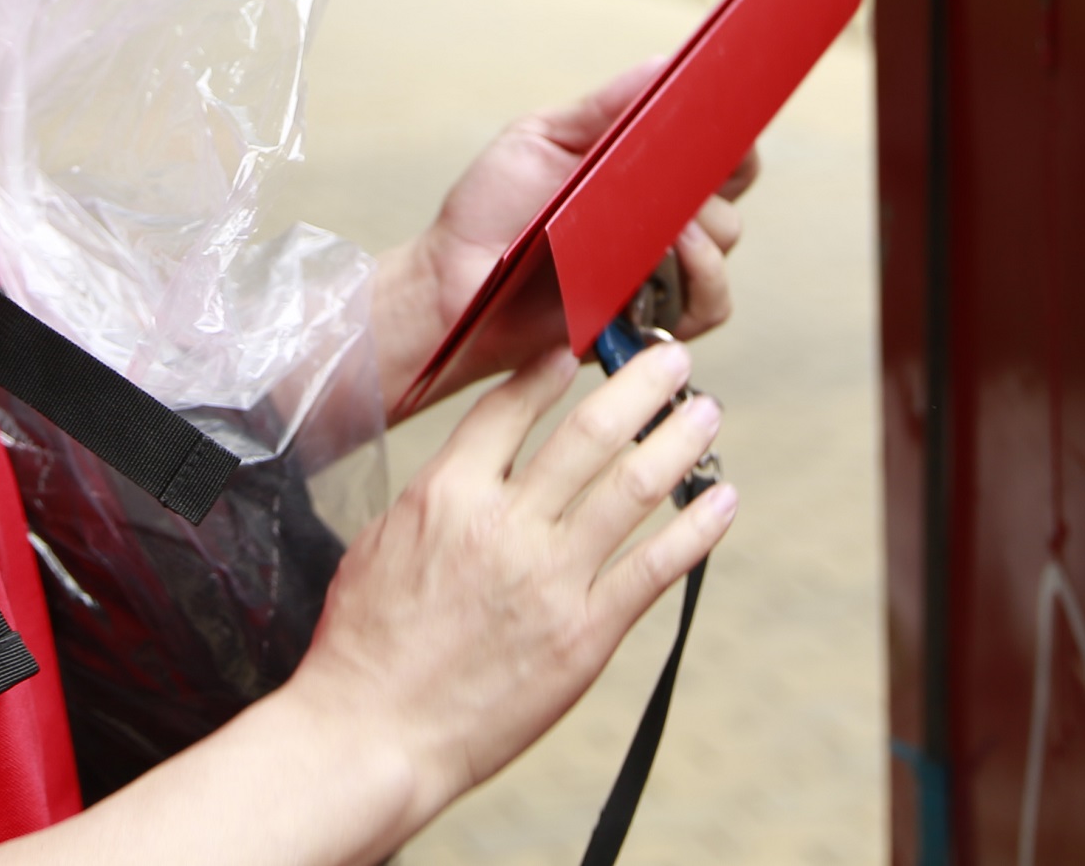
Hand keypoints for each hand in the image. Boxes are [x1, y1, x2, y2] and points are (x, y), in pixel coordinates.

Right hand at [279, 348, 739, 835]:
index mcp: (448, 494)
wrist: (373, 734)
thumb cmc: (364, 645)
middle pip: (590, 432)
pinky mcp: (585, 635)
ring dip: (678, 441)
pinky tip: (720, 501)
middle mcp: (506, 526)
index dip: (552, 369)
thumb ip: (438, 494)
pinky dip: (695, 528)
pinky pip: (655, 569)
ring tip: (704, 413)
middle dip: (640, 385)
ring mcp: (551, 580)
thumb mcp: (380, 541)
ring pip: (633, 488)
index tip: (579, 350)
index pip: (512, 407)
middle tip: (672, 357)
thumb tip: (475, 464)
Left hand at [376, 65, 761, 415]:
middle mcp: (661, 223)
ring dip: (706, 223)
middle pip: (728, 190)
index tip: (725, 115)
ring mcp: (661, 272)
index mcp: (642, 177)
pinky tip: (668, 256)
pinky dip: (703, 277)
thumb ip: (604, 108)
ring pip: (724, 241)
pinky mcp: (651, 321)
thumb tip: (669, 63)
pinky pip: (709, 305)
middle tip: (686, 163)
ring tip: (669, 217)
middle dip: (716, 173)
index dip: (731, 134)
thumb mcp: (541, 139)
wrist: (451, 280)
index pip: (715, 153)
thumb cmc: (491, 209)